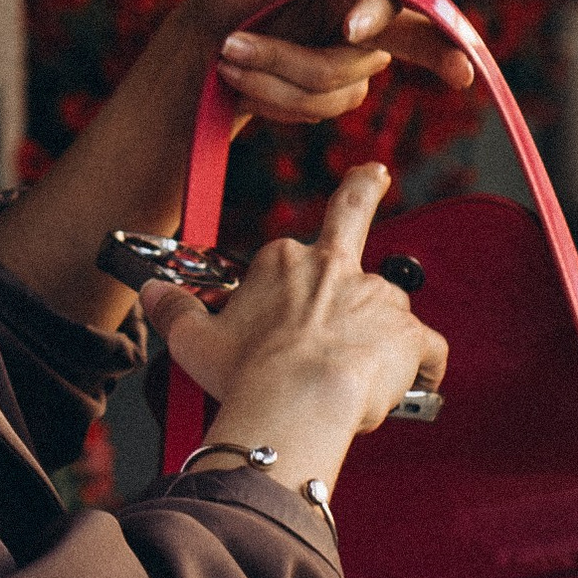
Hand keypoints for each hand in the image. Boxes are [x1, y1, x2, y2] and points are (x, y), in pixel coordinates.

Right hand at [143, 163, 449, 494]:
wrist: (294, 403)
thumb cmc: (246, 374)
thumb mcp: (195, 340)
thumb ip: (175, 310)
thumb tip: (151, 292)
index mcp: (283, 262)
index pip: (291, 257)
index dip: (290, 286)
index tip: (283, 313)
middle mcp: (333, 268)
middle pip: (350, 228)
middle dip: (363, 188)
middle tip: (373, 174)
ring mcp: (377, 297)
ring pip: (387, 310)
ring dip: (380, 338)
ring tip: (363, 383)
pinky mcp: (409, 332)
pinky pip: (427, 349)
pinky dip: (422, 367)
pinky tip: (412, 387)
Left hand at [189, 0, 474, 139]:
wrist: (199, 40)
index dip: (397, 14)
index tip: (355, 28)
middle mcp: (365, 24)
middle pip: (417, 42)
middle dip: (442, 55)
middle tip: (463, 72)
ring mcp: (349, 65)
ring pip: (334, 81)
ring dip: (272, 68)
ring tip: (229, 50)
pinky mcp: (328, 99)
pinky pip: (312, 106)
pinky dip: (266, 90)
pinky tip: (240, 75)